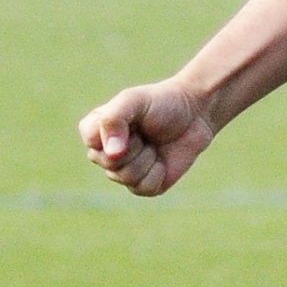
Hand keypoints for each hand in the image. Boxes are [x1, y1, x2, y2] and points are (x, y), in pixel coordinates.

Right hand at [78, 80, 215, 197]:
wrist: (195, 113)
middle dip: (134, 144)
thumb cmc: (162, 102)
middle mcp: (105, 153)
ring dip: (147, 157)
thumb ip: (114, 118)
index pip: (91, 140)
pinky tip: (162, 158)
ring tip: (154, 143)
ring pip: (126, 175)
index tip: (132, 118)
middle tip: (145, 131)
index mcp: (96, 130)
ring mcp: (123, 171)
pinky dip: (157, 171)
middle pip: (109, 162)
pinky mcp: (143, 185)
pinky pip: (143, 187)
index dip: (114, 131)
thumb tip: (112, 154)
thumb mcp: (134, 99)